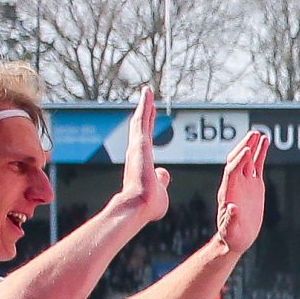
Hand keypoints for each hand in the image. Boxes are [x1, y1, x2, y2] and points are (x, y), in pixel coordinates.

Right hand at [100, 87, 169, 228]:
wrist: (139, 207)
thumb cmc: (149, 205)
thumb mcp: (160, 190)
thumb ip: (161, 180)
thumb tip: (163, 174)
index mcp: (142, 162)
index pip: (145, 139)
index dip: (148, 126)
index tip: (151, 115)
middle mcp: (136, 152)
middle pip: (140, 126)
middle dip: (144, 111)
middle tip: (147, 96)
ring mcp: (136, 147)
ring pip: (139, 120)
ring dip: (144, 104)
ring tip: (147, 90)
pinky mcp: (139, 144)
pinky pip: (141, 119)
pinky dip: (144, 105)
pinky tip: (147, 94)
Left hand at [212, 128, 267, 257]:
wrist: (236, 238)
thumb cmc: (231, 236)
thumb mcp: (230, 230)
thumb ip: (230, 219)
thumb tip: (233, 208)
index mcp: (228, 192)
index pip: (232, 171)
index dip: (239, 160)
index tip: (247, 150)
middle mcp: (235, 184)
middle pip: (237, 160)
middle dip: (244, 147)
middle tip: (253, 135)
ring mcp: (244, 183)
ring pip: (248, 159)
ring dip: (252, 146)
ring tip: (259, 134)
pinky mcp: (254, 185)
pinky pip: (257, 166)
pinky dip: (260, 154)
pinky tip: (265, 143)